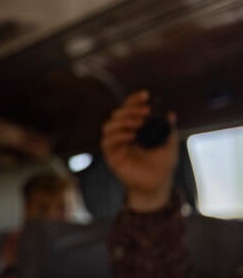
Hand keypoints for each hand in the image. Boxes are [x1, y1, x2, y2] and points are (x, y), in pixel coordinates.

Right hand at [100, 90, 177, 211]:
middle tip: (146, 112)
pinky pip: (107, 142)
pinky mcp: (112, 156)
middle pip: (116, 114)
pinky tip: (132, 136)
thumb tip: (170, 114)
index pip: (129, 109)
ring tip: (140, 124)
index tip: (146, 95)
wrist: (158, 183)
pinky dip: (118, 135)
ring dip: (123, 121)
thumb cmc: (163, 164)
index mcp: (135, 128)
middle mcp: (123, 134)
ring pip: (109, 126)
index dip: (134, 100)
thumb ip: (168, 128)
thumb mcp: (169, 142)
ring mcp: (116, 145)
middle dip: (130, 109)